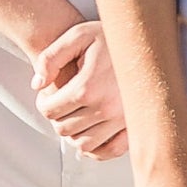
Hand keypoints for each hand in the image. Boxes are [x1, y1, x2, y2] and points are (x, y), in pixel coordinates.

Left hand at [31, 20, 128, 159]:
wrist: (149, 39)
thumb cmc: (111, 37)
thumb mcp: (77, 36)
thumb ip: (49, 58)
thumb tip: (38, 85)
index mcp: (88, 87)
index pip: (49, 110)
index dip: (43, 102)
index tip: (47, 94)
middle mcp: (106, 107)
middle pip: (63, 129)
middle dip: (57, 116)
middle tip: (61, 102)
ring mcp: (123, 120)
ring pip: (83, 144)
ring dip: (73, 132)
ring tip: (76, 115)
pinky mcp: (135, 125)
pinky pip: (110, 150)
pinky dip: (95, 148)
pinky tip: (90, 132)